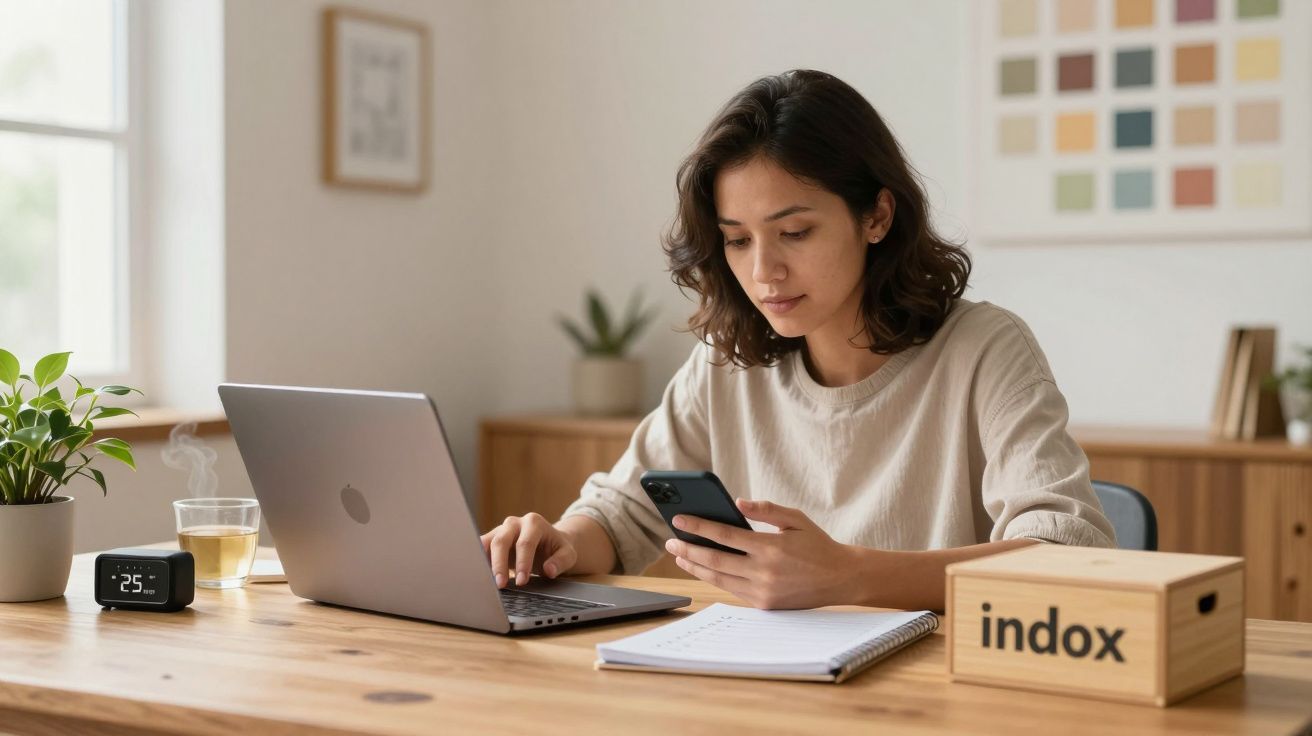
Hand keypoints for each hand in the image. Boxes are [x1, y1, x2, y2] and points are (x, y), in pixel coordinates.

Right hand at [480, 513, 577, 587]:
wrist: (548, 542)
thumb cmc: (557, 548)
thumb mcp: (567, 554)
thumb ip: (561, 561)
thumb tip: (549, 570)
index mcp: (534, 523)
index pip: (525, 543)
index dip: (522, 563)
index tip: (521, 581)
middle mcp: (514, 523)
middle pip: (501, 541)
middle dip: (499, 564)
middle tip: (500, 585)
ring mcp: (500, 530)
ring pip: (486, 543)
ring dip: (484, 563)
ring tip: (485, 582)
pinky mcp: (491, 539)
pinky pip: (480, 548)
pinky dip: (477, 561)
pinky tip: (477, 576)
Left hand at [664, 499, 860, 609]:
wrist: (840, 578)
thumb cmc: (817, 544)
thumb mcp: (796, 519)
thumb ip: (766, 509)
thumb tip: (737, 502)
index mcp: (770, 547)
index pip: (724, 535)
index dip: (698, 527)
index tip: (678, 520)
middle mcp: (764, 572)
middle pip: (714, 560)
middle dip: (688, 550)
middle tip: (669, 541)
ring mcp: (763, 591)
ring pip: (719, 579)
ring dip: (695, 567)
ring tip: (680, 556)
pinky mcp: (764, 604)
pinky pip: (732, 590)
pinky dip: (714, 579)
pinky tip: (702, 569)